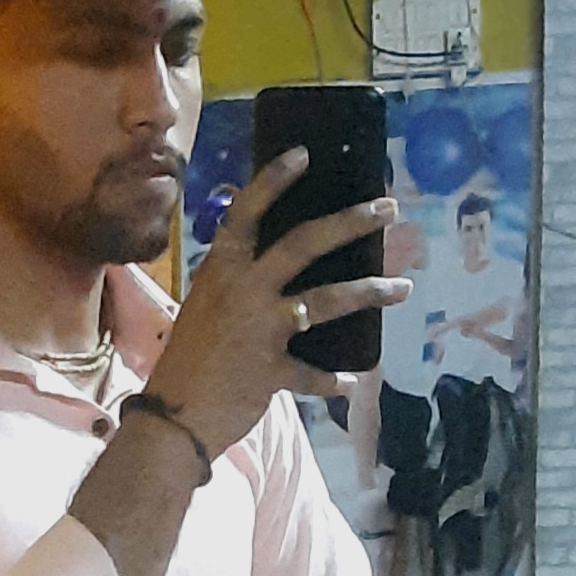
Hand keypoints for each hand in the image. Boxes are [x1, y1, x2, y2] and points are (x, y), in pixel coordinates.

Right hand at [157, 151, 412, 456]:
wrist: (171, 421)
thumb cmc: (184, 364)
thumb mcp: (204, 311)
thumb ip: (236, 288)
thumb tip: (271, 275)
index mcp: (221, 271)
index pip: (246, 213)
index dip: (273, 181)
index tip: (304, 154)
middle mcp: (244, 290)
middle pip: (304, 243)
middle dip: (351, 222)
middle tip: (388, 208)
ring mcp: (261, 328)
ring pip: (327, 299)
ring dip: (370, 290)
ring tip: (404, 288)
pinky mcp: (274, 370)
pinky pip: (314, 373)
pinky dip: (333, 380)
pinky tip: (351, 381)